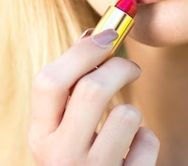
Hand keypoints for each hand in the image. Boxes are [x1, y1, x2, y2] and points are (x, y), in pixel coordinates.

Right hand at [28, 29, 159, 164]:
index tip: (108, 34)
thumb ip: (72, 87)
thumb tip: (93, 34)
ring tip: (126, 124)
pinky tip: (133, 155)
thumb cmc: (80, 159)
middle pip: (91, 89)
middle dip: (119, 68)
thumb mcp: (64, 130)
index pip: (48, 81)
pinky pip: (147, 143)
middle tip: (131, 68)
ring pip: (126, 115)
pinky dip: (146, 141)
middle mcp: (59, 158)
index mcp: (40, 136)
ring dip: (133, 112)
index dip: (82, 51)